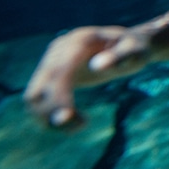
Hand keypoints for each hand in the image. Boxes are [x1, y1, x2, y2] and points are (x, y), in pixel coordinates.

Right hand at [23, 25, 153, 128]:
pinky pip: (38, 100)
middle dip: (52, 112)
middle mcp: (59, 50)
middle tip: (80, 126)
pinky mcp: (51, 75)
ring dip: (48, 118)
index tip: (68, 117)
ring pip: (33, 97)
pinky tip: (75, 122)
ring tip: (80, 125)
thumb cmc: (134, 48)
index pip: (58, 71)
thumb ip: (120, 57)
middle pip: (39, 87)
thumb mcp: (135, 51)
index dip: (58, 96)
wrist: (126, 44)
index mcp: (79, 42)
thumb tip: (97, 66)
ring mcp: (51, 62)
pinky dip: (49, 116)